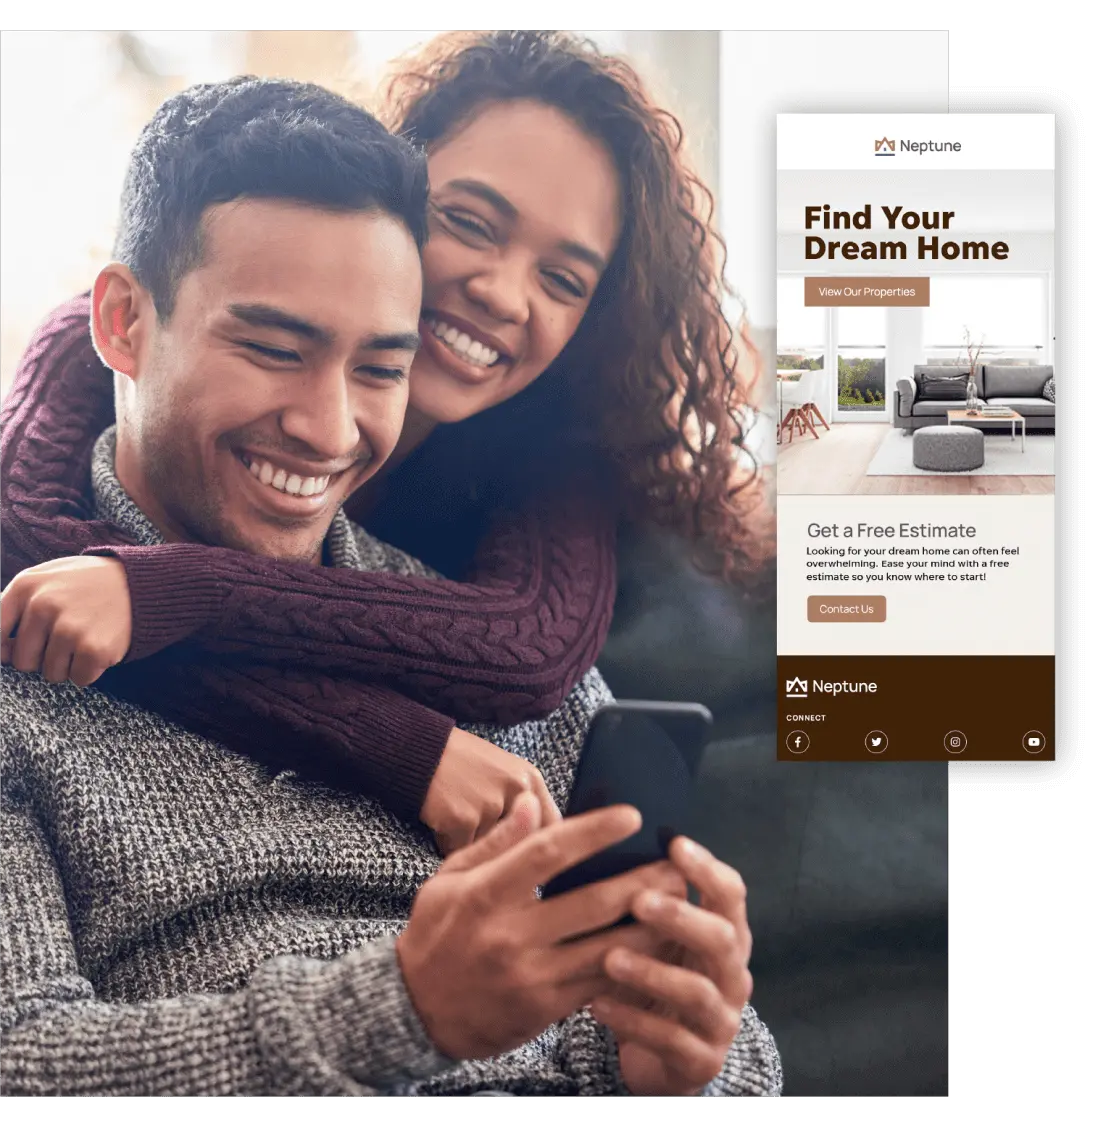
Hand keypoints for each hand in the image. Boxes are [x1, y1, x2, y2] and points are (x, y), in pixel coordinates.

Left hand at [0, 556, 131, 685]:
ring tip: (87, 638)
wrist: (142, 583)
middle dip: (45, 657)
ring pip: (51, 674)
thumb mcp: (48, 580)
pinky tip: (100, 646)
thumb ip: (16, 610)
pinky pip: (79, 679)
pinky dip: (90, 670)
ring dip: (69, 664)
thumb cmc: (88, 584)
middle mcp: (42, 606)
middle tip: (68, 636)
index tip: (27, 645)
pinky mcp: (93, 649)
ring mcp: (68, 629)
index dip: (6, 648)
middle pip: (23, 661)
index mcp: (25, 586)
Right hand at [396, 794, 687, 1061]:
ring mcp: (531, 976)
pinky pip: (600, 983)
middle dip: (642, 882)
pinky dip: (634, 965)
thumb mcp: (448, 880)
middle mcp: (510, 936)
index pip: (548, 854)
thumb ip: (495, 844)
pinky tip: (660, 949)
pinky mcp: (545, 1008)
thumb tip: (530, 803)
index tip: (631, 816)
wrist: (415, 1011)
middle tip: (677, 863)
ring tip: (683, 905)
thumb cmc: (435, 934)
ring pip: (606, 949)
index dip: (594, 832)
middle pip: (591, 904)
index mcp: (485, 895)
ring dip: (650, 927)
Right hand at [420, 727, 559, 855]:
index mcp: (529, 778)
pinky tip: (443, 819)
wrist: (420, 750)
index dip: (537, 843)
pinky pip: (461, 850)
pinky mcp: (463, 819)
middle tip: (479, 832)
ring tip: (457, 813)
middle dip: (501, 848)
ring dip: (472, 844)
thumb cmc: (461, 762)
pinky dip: (449, 842)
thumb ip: (522, 800)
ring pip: (488, 848)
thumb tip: (539, 841)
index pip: (551, 824)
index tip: (525, 853)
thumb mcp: (502, 771)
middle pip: (518, 841)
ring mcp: (491, 805)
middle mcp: (516, 790)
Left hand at [590, 838, 753, 1095]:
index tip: (673, 843)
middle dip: (682, 917)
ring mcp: (721, 1019)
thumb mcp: (656, 935)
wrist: (663, 1055)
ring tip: (610, 958)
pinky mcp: (701, 1060)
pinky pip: (671, 1041)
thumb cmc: (655, 975)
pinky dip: (633, 1021)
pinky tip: (597, 1004)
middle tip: (639, 900)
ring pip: (697, 992)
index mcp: (725, 934)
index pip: (731, 893)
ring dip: (653, 972)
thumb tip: (605, 830)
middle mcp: (732, 974)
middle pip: (722, 939)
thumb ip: (643, 892)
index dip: (707, 868)